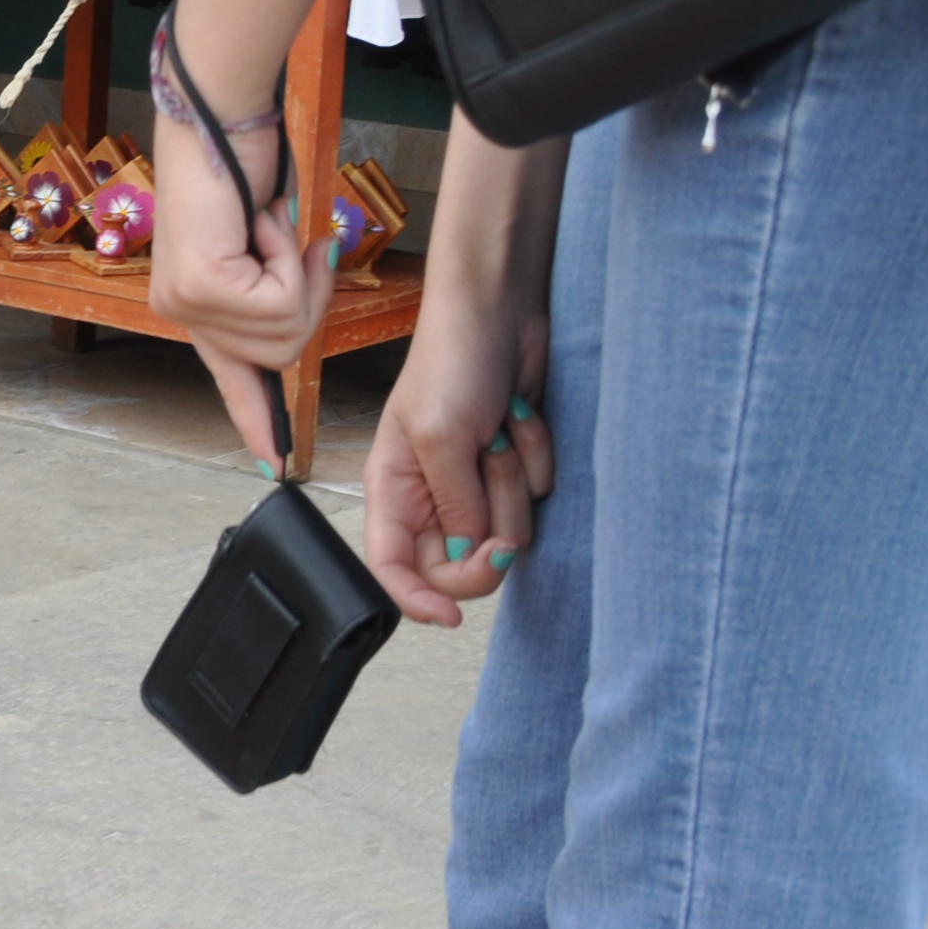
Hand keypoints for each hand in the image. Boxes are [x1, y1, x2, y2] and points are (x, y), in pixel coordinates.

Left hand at [143, 101, 330, 461]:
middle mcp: (182, 311)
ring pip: (288, 328)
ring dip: (298, 271)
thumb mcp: (263, 243)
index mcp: (194, 306)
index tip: (270, 462)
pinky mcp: (201, 288)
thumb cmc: (241, 168)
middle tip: (289, 241)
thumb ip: (272, 288)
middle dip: (308, 296)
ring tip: (264, 228)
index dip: (254, 416)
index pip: (228, 376)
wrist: (218, 118)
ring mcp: (186, 303)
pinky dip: (289, 257)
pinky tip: (259, 224)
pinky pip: (282, 300)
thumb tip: (295, 315)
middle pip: (284, 351)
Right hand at [363, 272, 554, 625]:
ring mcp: (474, 482)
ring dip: (514, 485)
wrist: (503, 311)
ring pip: (504, 529)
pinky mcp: (513, 467)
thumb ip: (451, 507)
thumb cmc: (454, 361)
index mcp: (392, 490)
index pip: (390, 566)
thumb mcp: (442, 438)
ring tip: (503, 433)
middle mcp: (430, 494)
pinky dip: (537, 460)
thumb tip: (463, 554)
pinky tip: (521, 420)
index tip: (449, 617)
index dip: (413, 599)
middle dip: (487, 539)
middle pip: (457, 561)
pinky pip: (536, 496)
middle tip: (503, 525)